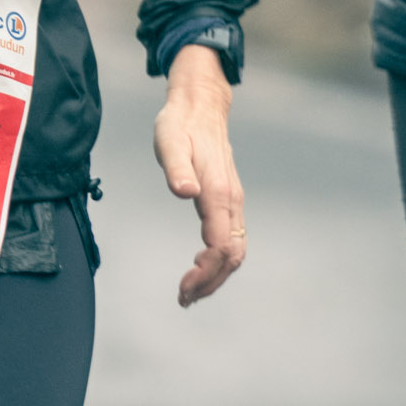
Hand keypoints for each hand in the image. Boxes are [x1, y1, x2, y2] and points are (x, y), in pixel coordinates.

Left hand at [152, 44, 245, 306]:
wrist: (200, 107)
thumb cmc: (180, 125)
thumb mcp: (169, 141)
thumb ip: (176, 168)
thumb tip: (185, 192)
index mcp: (218, 192)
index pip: (220, 246)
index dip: (204, 273)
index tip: (182, 288)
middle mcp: (231, 201)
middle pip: (232, 255)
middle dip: (211, 282)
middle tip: (183, 298)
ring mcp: (233, 203)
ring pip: (236, 250)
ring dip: (216, 276)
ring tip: (189, 292)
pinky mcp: (228, 202)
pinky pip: (231, 240)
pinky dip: (218, 261)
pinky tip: (199, 268)